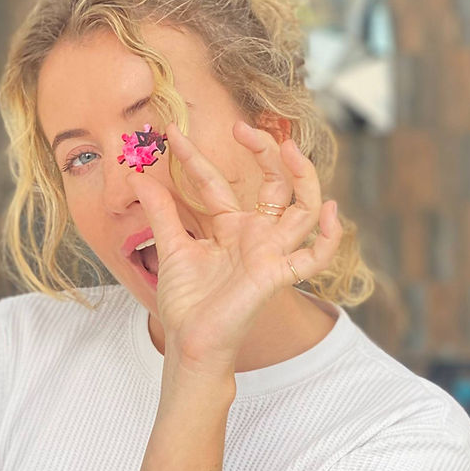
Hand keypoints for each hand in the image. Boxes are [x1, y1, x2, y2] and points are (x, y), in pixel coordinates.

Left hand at [134, 120, 341, 376]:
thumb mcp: (171, 249)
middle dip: (264, 152)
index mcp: (229, 227)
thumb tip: (139, 176)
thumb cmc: (186, 303)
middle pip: (274, 184)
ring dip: (303, 177)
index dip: (194, 157)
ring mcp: (270, 253)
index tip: (171, 133)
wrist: (189, 342)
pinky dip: (330, 238)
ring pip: (303, 209)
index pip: (216, 182)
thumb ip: (162, 213)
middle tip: (242, 127)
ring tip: (288, 148)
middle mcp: (255, 235)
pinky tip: (329, 212)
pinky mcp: (277, 275)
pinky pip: (315, 257)